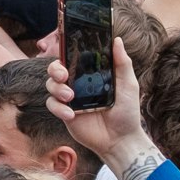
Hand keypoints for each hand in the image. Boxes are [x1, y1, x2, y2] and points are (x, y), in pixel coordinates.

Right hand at [43, 39, 146, 178]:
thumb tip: (117, 40)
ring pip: (51, 85)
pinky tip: (71, 114)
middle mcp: (78, 84)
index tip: (65, 48)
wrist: (121, 140)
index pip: (74, 57)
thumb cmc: (127, 112)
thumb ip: (122, 63)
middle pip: (56, 69)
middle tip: (64, 75)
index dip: (66, 51)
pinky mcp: (65, 113)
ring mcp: (71, 99)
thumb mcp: (128, 85)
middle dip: (55, 69)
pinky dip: (58, 108)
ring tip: (70, 97)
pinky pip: (52, 105)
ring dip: (57, 88)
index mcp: (91, 74)